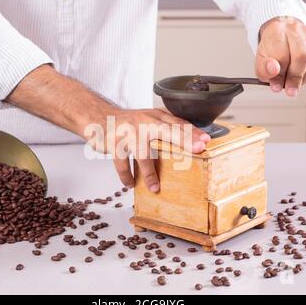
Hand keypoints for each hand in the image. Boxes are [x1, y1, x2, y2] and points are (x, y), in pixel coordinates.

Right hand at [86, 108, 210, 192]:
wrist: (99, 117)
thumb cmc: (129, 123)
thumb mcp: (149, 120)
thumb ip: (166, 129)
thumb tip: (191, 142)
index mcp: (155, 116)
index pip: (178, 123)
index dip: (192, 132)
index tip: (206, 141)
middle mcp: (144, 121)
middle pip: (167, 131)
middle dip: (184, 140)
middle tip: (198, 150)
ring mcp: (129, 132)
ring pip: (142, 154)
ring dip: (149, 173)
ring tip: (154, 188)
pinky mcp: (114, 143)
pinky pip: (122, 164)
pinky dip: (126, 176)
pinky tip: (130, 183)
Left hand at [255, 16, 305, 96]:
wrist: (281, 35)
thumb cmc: (271, 50)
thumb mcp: (260, 61)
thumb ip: (264, 69)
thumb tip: (274, 72)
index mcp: (277, 32)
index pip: (282, 55)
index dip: (279, 74)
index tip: (276, 85)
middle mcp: (295, 30)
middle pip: (302, 57)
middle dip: (295, 78)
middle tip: (289, 90)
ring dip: (304, 80)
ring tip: (293, 84)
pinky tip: (303, 78)